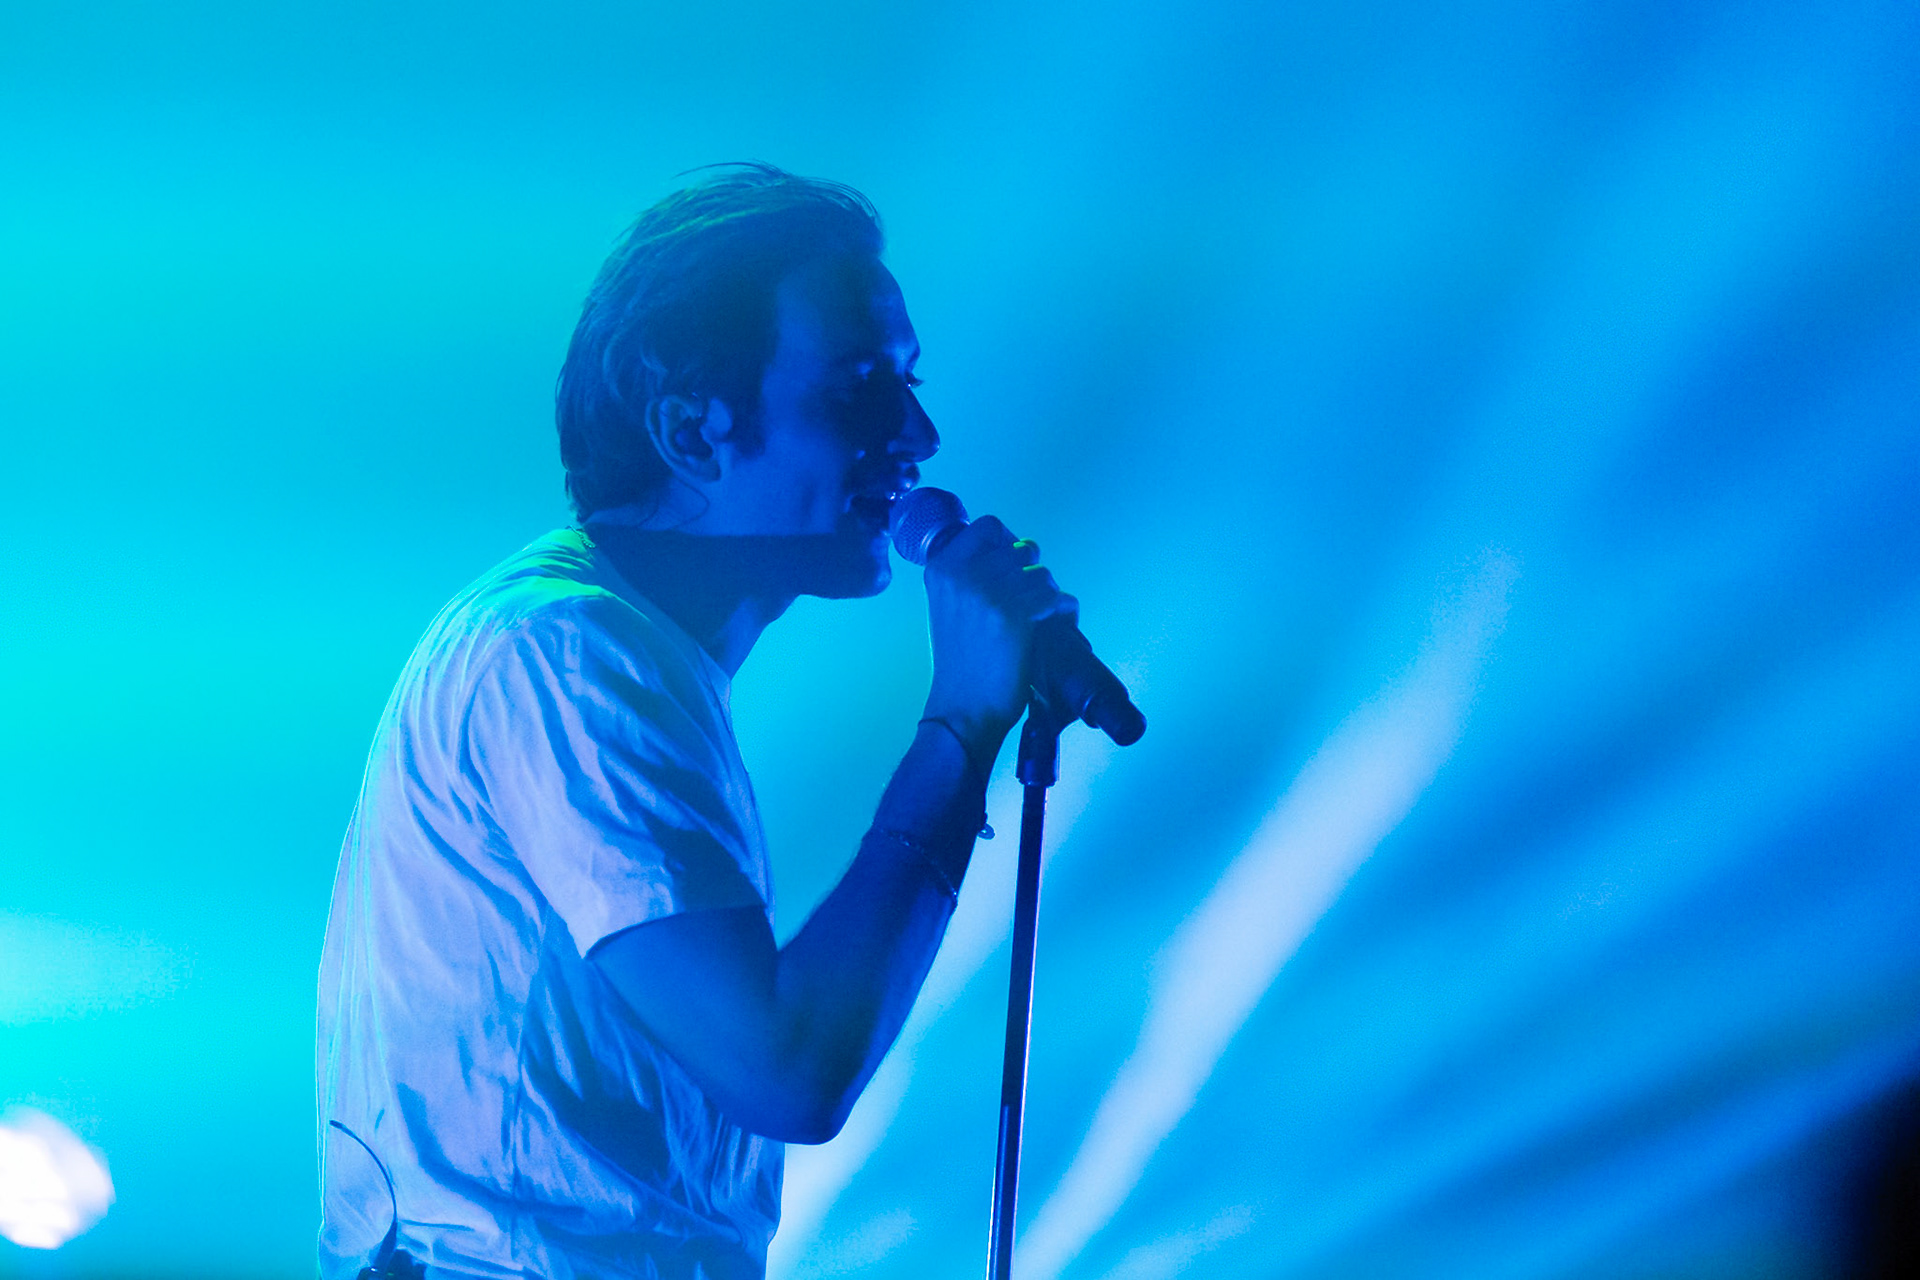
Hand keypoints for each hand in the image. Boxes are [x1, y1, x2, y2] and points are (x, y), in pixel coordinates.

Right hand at [920, 515, 1077, 763]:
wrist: (962, 708)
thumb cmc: (959, 663)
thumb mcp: (948, 607)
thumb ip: (969, 576)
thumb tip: (1014, 552)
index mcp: (941, 568)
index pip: (988, 526)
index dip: (1009, 543)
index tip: (1015, 567)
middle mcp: (962, 574)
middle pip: (1022, 550)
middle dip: (1034, 574)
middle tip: (1032, 600)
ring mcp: (989, 592)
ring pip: (1043, 574)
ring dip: (1050, 595)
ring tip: (1043, 616)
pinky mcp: (1015, 615)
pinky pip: (1056, 598)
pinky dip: (1064, 611)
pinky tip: (1058, 626)